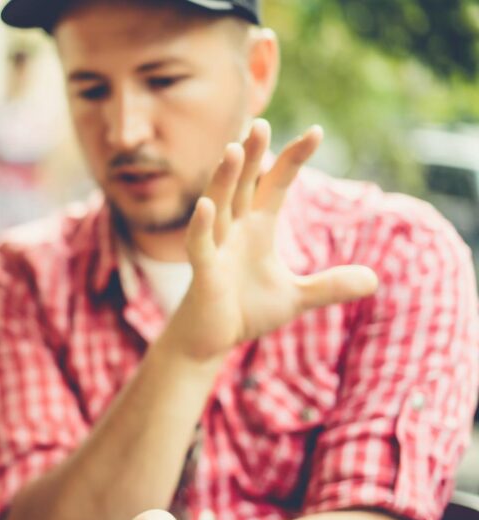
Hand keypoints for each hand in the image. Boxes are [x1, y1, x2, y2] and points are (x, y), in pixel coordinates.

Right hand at [164, 120, 378, 361]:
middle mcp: (234, 230)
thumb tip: (374, 280)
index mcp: (256, 228)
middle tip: (260, 124)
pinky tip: (207, 205)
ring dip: (225, 179)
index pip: (275, 184)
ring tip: (233, 149)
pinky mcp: (202, 272)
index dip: (293, 159)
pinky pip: (199, 244)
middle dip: (252, 155)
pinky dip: (202, 225)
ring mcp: (215, 247)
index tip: (315, 132)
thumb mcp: (295, 297)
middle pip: (243, 184)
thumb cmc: (244, 311)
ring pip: (219, 205)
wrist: (210, 341)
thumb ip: (329, 285)